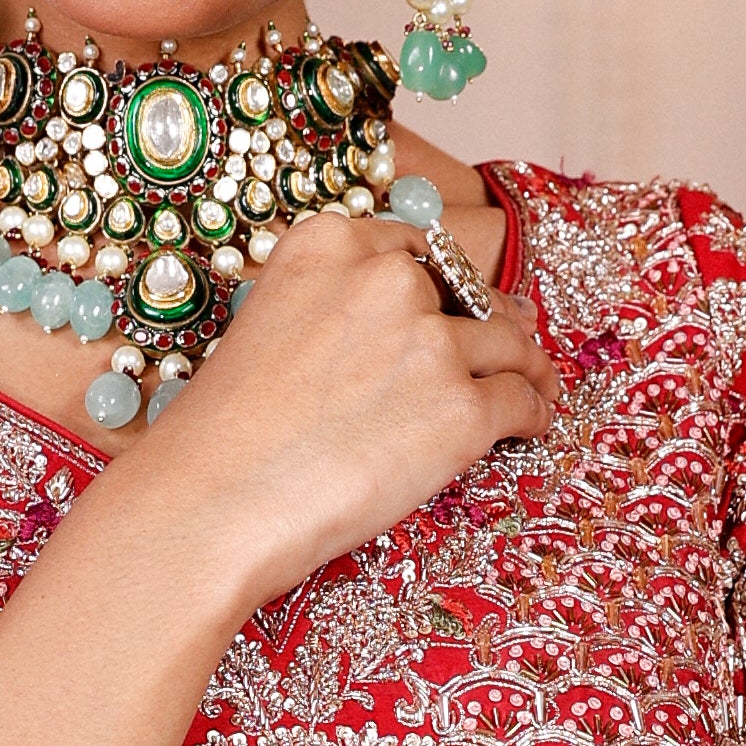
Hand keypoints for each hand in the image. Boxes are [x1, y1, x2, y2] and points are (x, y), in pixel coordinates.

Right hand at [103, 206, 555, 622]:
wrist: (211, 502)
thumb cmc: (224, 435)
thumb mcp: (269, 329)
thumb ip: (335, 311)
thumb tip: (413, 325)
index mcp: (329, 244)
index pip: (417, 249)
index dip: (445, 284)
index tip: (459, 304)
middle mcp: (386, 278)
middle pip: (470, 293)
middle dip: (492, 322)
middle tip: (512, 348)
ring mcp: (430, 342)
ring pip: (509, 345)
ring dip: (525, 368)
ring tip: (534, 387)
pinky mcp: (462, 408)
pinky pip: (523, 401)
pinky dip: (533, 415)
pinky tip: (530, 427)